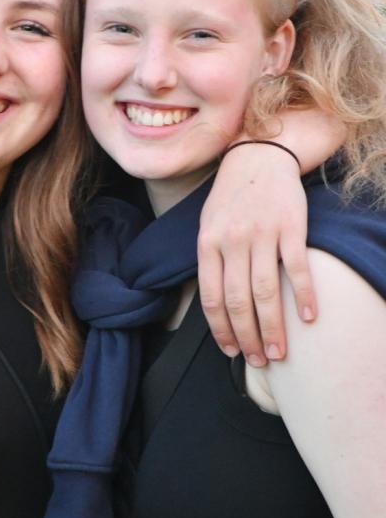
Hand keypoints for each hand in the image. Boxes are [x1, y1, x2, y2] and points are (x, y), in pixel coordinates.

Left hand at [197, 143, 316, 365]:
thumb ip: (210, 261)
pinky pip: (297, 268)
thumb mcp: (208, 225)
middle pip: (238, 300)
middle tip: (258, 360)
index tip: (230, 350)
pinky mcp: (291, 227)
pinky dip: (304, 295)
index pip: (211, 297)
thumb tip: (216, 304)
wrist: (258, 157)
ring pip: (266, 291)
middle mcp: (232, 241)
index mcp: (208, 244)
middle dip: (247, 336)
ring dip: (273, 327)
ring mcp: (262, 234)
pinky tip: (309, 318)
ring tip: (279, 351)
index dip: (220, 329)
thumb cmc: (230, 198)